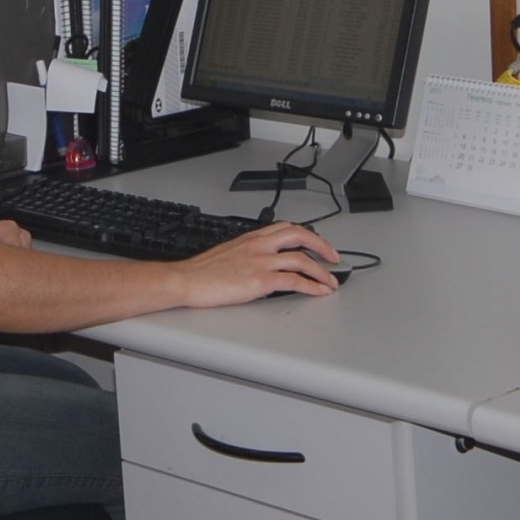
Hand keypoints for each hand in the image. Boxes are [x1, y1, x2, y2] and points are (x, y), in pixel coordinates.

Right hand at [180, 221, 340, 306]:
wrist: (186, 280)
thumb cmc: (200, 271)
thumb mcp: (227, 254)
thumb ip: (247, 254)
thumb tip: (260, 265)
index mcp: (250, 238)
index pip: (286, 228)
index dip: (306, 235)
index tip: (316, 244)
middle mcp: (258, 246)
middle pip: (300, 235)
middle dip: (322, 246)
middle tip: (333, 258)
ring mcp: (260, 261)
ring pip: (302, 259)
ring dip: (322, 271)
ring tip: (331, 281)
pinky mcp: (260, 280)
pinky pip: (294, 281)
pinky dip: (311, 286)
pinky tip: (318, 291)